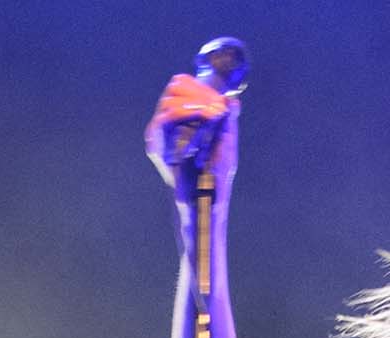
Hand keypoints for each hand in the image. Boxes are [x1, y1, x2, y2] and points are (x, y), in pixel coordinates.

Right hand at [145, 73, 238, 199]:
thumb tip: (233, 100)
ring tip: (213, 111)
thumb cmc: (217, 178)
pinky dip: (184, 112)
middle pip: (175, 85)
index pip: (184, 84)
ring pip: (169, 98)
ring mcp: (161, 133)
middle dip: (200, 91)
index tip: (221, 100)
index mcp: (186, 120)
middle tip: (218, 105)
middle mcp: (171, 123)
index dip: (203, 86)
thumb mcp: (228, 144)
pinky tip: (202, 116)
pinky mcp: (156, 146)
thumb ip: (229, 121)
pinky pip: (163, 118)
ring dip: (195, 100)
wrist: (206, 201)